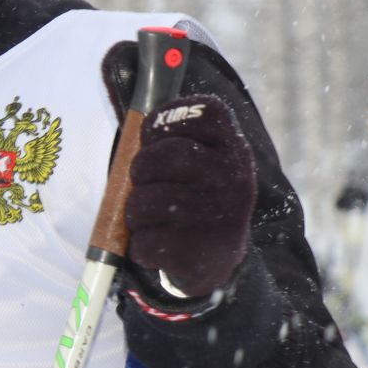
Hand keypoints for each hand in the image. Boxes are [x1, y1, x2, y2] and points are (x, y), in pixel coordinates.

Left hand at [125, 94, 255, 298]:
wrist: (218, 256)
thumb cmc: (197, 198)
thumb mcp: (203, 162)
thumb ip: (176, 139)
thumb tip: (136, 127)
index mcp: (233, 148)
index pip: (201, 111)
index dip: (163, 120)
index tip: (152, 138)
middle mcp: (232, 177)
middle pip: (164, 156)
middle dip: (139, 169)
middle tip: (143, 182)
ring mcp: (217, 215)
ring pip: (146, 202)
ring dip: (135, 211)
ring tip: (147, 217)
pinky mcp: (197, 251)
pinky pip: (144, 241)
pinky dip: (139, 245)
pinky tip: (156, 243)